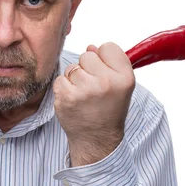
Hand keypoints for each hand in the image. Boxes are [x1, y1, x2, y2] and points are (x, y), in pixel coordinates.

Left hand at [53, 43, 134, 165]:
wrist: (97, 138)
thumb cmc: (109, 109)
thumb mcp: (121, 86)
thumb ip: (110, 64)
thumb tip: (90, 47)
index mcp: (124, 77)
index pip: (108, 47)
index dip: (104, 58)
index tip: (105, 72)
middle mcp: (106, 82)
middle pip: (87, 55)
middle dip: (87, 68)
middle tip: (93, 88)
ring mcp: (85, 90)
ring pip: (72, 68)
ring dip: (74, 79)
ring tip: (83, 95)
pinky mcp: (67, 97)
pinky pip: (60, 79)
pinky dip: (64, 88)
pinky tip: (73, 100)